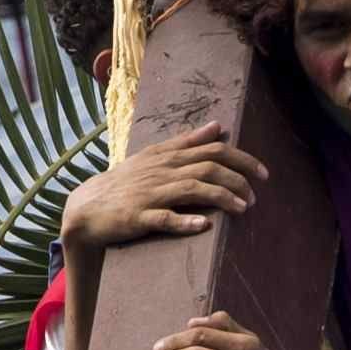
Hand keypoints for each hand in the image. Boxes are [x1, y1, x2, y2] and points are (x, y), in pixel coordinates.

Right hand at [58, 121, 253, 254]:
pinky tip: (203, 224)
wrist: (86, 206)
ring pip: (192, 189)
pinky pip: (164, 217)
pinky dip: (184, 220)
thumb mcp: (154, 156)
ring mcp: (150, 194)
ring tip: (242, 208)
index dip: (242, 159)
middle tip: (255, 196)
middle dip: (238, 179)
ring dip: (221, 197)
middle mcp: (162, 171)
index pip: (212, 149)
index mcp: (167, 156)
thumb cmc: (125, 183)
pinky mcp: (138, 217)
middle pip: (208, 166)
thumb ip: (186, 141)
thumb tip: (217, 126)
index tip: (264, 173)